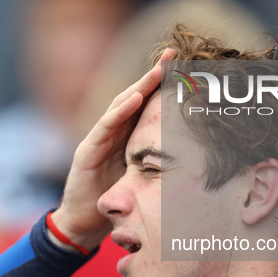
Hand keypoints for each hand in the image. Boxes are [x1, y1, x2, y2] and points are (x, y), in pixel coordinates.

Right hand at [51, 49, 174, 251]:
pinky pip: (105, 127)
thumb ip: (157, 162)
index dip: (162, 86)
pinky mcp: (87, 151)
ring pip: (120, 106)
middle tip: (172, 55)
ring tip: (158, 71)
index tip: (184, 67)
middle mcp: (113, 133)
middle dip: (153, 76)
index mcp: (127, 137)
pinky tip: (134, 98)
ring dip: (139, 87)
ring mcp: (98, 139)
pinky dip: (120, 111)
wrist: (85, 222)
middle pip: (134, 97)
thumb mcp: (142, 177)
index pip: (146, 106)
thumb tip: (192, 158)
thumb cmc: (115, 198)